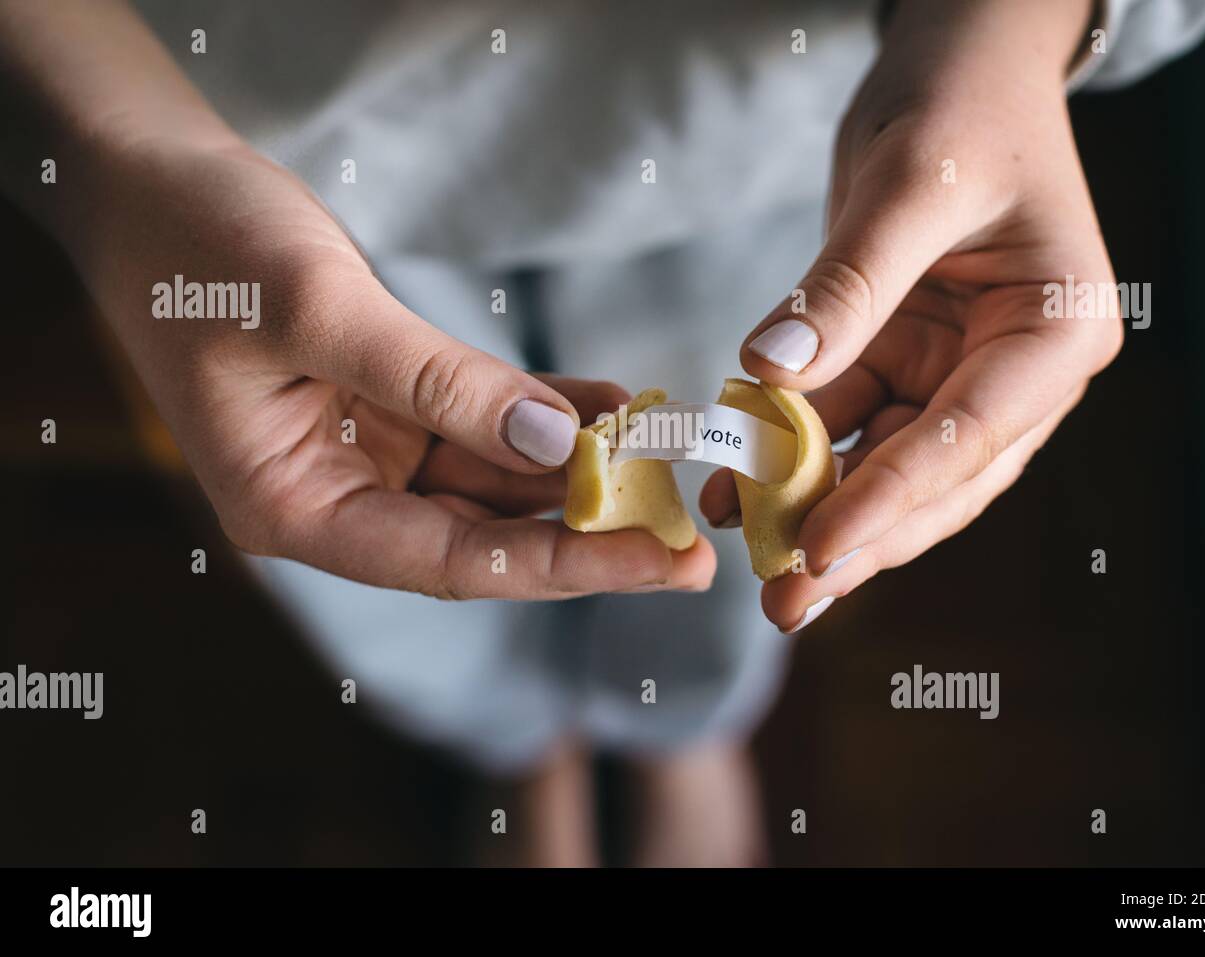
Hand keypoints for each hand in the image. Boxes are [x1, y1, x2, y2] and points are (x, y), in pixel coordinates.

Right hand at [73, 138, 714, 596]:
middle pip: (486, 537)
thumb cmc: (201, 246)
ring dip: (580, 468)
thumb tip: (560, 442)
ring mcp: (369, 451)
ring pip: (496, 479)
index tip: (660, 563)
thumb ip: (439, 384)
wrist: (154, 183)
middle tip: (691, 542)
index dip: (565, 567)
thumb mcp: (319, 310)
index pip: (454, 563)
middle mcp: (338, 495)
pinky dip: (549, 411)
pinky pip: (486, 420)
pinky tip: (617, 403)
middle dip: (588, 533)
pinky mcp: (394, 405)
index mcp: (297, 508)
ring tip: (670, 461)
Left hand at [701, 0, 1117, 630]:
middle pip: (932, 479)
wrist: (957, 63)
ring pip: (884, 466)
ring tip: (757, 574)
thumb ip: (847, 285)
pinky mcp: (898, 358)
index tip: (821, 551)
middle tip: (789, 603)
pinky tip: (731, 487)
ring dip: (817, 513)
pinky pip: (842, 421)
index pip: (969, 436)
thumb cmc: (964, 105)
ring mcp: (954, 371)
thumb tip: (770, 372)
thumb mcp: (909, 185)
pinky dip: (789, 455)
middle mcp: (1014, 371)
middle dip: (858, 541)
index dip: (892, 499)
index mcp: (1056, 335)